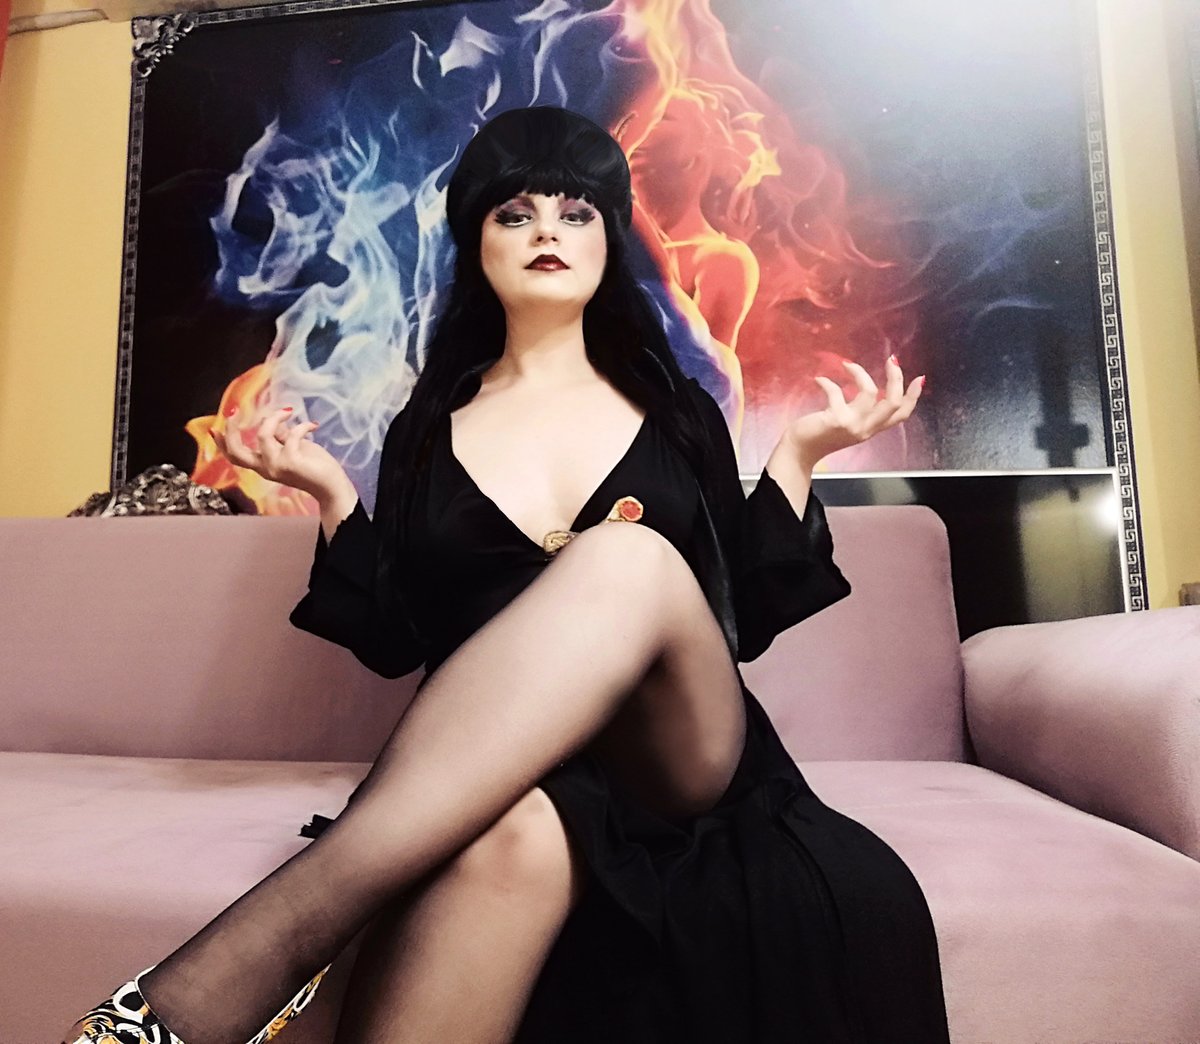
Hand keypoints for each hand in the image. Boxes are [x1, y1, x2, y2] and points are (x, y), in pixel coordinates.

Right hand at [212, 406, 346, 500]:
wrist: (332, 486)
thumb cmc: (314, 467)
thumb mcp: (292, 448)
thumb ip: (279, 436)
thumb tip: (270, 419)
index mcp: (263, 466)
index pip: (235, 456)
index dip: (223, 442)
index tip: (215, 427)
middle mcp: (265, 469)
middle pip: (236, 451)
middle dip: (231, 429)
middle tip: (233, 411)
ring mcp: (277, 466)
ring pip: (263, 434)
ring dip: (275, 417)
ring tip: (288, 411)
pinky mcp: (292, 462)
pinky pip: (291, 435)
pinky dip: (302, 426)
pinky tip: (313, 425)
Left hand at [786, 355, 924, 469]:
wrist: (799, 452)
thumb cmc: (821, 434)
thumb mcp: (848, 424)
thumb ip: (861, 411)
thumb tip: (871, 388)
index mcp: (872, 429)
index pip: (902, 415)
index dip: (913, 396)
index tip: (920, 378)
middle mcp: (867, 429)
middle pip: (894, 402)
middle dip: (896, 378)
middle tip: (891, 360)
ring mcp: (853, 426)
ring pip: (871, 393)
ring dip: (860, 373)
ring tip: (847, 365)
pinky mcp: (836, 421)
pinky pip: (837, 392)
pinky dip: (827, 382)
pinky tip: (819, 380)